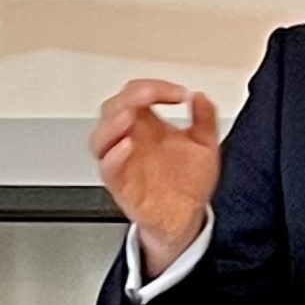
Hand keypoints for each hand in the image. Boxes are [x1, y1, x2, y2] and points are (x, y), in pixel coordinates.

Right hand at [89, 79, 219, 274]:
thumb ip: (205, 118)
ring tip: (129, 115)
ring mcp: (123, 161)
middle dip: (130, 96)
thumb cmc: (188, 182)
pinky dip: (113, 156)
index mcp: (148, 125)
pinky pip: (107, 169)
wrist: (185, 218)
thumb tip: (199, 96)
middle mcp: (132, 139)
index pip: (138, 93)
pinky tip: (126, 146)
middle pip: (114, 107)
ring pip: (100, 137)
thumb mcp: (204, 145)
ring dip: (112, 123)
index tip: (179, 93)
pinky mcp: (121, 184)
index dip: (155, 86)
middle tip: (151, 94)